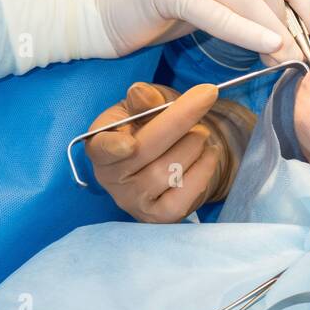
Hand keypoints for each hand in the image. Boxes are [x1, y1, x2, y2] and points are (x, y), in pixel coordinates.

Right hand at [86, 81, 225, 222]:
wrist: (175, 153)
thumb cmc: (153, 123)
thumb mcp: (147, 104)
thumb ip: (144, 98)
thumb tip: (141, 94)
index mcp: (100, 144)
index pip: (100, 148)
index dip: (112, 147)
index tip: (130, 144)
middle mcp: (111, 177)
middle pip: (145, 151)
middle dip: (180, 119)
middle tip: (206, 97)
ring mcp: (133, 200)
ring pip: (169, 171)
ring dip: (194, 143)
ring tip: (201, 133)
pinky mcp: (158, 215)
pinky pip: (184, 195)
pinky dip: (204, 169)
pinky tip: (209, 153)